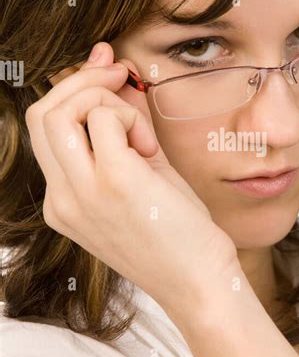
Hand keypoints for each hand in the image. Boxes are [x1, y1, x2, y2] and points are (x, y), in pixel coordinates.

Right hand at [25, 42, 238, 320]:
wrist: (199, 283)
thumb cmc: (176, 235)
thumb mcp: (140, 177)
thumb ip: (123, 129)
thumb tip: (116, 74)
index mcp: (63, 202)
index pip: (44, 130)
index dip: (72, 91)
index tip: (107, 72)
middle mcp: (63, 199)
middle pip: (41, 114)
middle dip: (80, 81)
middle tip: (118, 76)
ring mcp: (83, 192)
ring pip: (60, 111)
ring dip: (102, 98)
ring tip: (139, 131)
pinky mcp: (114, 182)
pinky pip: (106, 119)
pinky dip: (130, 118)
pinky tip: (151, 148)